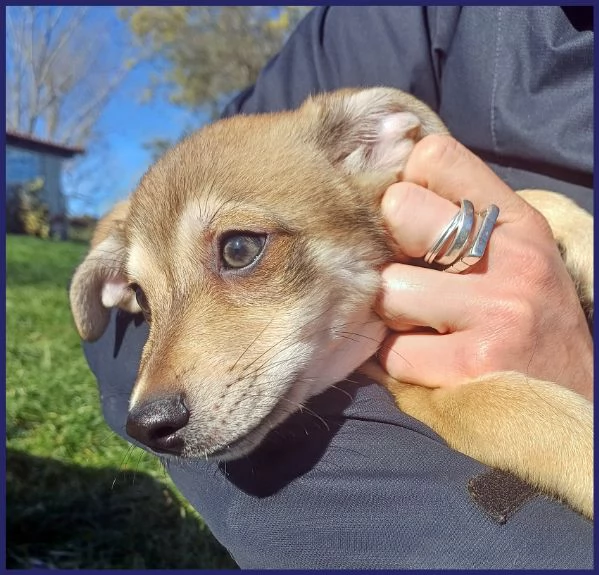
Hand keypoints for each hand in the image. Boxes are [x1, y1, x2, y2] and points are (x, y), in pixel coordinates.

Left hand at [375, 135, 592, 400]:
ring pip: (386, 289)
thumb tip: (383, 191)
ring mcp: (496, 310)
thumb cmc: (525, 321)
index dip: (405, 188)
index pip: (433, 156)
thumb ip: (459, 219)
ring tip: (424, 327)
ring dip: (392, 314)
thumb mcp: (512, 256)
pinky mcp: (473, 364)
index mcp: (518, 222)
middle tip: (412, 278)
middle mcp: (513, 258)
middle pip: (397, 209)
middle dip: (389, 249)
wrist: (569, 401)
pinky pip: (393, 352)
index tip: (411, 224)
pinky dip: (400, 361)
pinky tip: (430, 362)